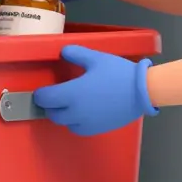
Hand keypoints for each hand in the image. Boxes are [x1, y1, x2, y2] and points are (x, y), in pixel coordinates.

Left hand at [33, 45, 156, 135]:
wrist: (141, 92)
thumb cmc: (117, 73)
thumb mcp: (95, 57)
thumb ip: (75, 53)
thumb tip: (62, 52)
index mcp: (71, 93)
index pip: (45, 99)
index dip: (40, 94)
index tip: (42, 90)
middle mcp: (75, 112)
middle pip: (52, 114)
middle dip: (49, 105)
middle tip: (54, 96)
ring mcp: (86, 123)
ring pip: (64, 123)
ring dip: (62, 114)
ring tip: (68, 104)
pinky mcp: (96, 129)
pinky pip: (77, 129)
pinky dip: (74, 122)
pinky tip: (81, 112)